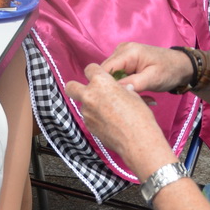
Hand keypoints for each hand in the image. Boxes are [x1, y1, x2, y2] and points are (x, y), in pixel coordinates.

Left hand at [66, 63, 172, 177]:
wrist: (138, 140)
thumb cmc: (139, 115)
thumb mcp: (133, 94)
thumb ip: (120, 89)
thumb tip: (121, 89)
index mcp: (101, 82)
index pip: (90, 69)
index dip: (95, 72)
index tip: (100, 76)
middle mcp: (89, 95)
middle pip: (71, 86)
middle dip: (76, 87)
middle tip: (88, 91)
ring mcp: (87, 112)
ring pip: (82, 104)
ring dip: (91, 105)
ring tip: (110, 112)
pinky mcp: (88, 126)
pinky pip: (89, 117)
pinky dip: (96, 118)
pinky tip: (110, 123)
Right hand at [102, 41, 192, 95]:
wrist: (181, 65)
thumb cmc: (169, 71)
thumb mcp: (153, 79)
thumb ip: (133, 84)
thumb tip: (113, 92)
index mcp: (128, 52)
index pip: (104, 70)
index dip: (105, 86)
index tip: (112, 100)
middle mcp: (121, 50)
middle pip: (105, 72)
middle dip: (113, 88)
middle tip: (128, 100)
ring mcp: (122, 54)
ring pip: (110, 75)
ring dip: (119, 87)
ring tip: (133, 97)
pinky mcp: (124, 60)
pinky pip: (116, 74)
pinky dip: (123, 84)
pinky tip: (133, 92)